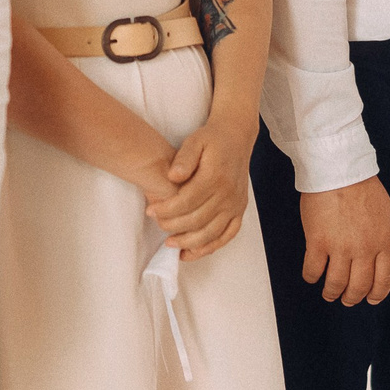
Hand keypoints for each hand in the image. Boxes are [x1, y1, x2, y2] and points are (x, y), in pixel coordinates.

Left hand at [150, 117, 254, 259]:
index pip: (187, 201)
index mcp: (215, 177)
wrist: (236, 138)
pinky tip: (192, 252)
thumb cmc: (212, 140)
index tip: (150, 211)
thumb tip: (172, 177)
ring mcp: (235, 205)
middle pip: (197, 220)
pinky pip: (227, 236)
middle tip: (158, 224)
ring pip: (211, 233)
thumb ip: (183, 158)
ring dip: (189, 242)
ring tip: (170, 244)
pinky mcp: (239, 211)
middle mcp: (228, 194)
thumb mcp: (195, 141)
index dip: (166, 210)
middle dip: (173, 226)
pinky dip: (210, 247)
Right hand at [299, 176, 389, 305]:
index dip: (378, 294)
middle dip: (352, 298)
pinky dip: (311, 277)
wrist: (338, 169)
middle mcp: (364, 249)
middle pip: (360, 286)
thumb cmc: (363, 188)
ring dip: (331, 293)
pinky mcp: (318, 241)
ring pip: (336, 284)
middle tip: (346, 299)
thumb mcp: (386, 215)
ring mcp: (341, 247)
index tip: (370, 300)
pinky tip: (311, 276)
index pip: (385, 279)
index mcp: (384, 241)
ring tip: (328, 294)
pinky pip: (313, 270)